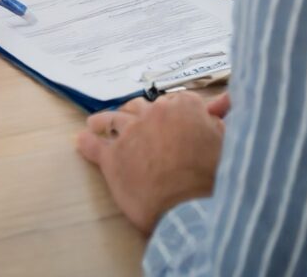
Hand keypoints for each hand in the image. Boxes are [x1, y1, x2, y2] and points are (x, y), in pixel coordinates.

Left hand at [76, 91, 228, 232]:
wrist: (189, 207)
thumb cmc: (213, 176)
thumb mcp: (225, 142)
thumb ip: (220, 118)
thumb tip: (225, 100)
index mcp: (181, 107)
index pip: (171, 102)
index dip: (169, 113)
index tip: (167, 121)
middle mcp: (152, 113)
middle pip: (139, 107)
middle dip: (136, 115)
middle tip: (133, 123)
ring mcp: (129, 133)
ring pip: (112, 119)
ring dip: (104, 121)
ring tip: (95, 123)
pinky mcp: (112, 157)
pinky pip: (94, 145)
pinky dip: (87, 143)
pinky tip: (81, 141)